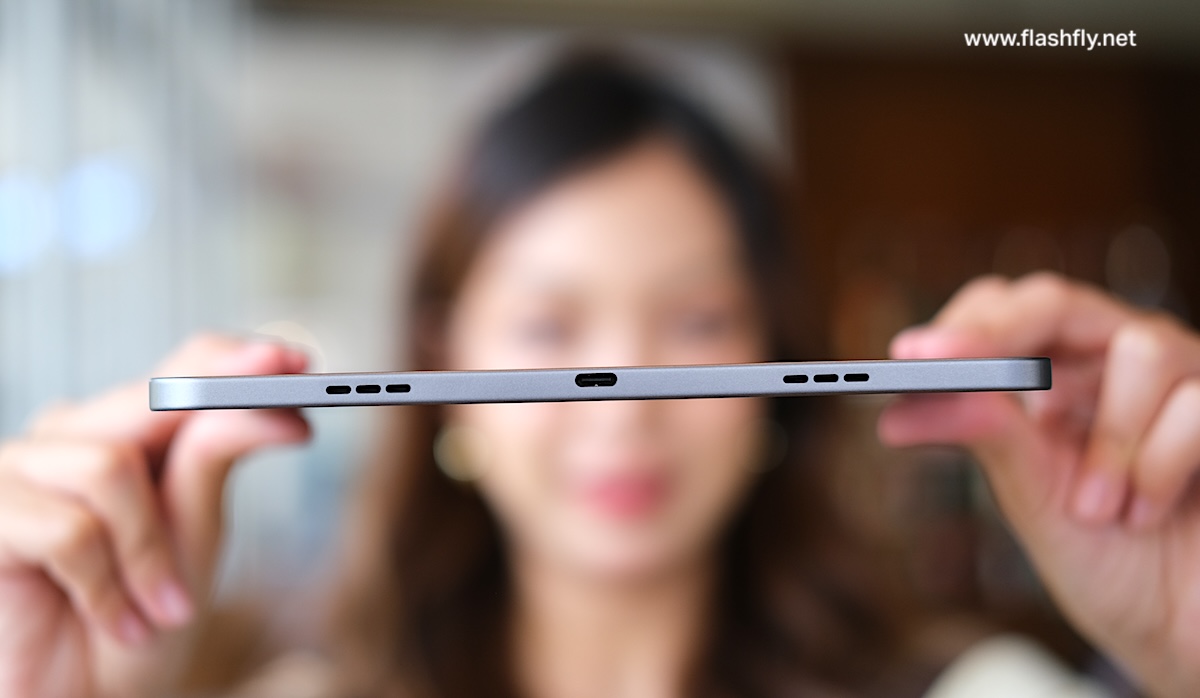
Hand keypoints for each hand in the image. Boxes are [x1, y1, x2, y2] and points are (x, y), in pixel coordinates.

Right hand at [0, 334, 310, 697]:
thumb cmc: (139, 623)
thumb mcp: (194, 534)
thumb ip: (214, 459)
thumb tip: (273, 405)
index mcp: (123, 436)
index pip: (177, 372)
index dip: (234, 360)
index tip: (295, 360)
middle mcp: (67, 438)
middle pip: (147, 396)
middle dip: (221, 397)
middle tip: (290, 407)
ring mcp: (19, 470)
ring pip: (111, 466)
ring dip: (150, 552)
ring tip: (160, 610)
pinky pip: (70, 531)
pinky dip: (107, 585)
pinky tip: (116, 622)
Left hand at [878, 272, 1199, 696]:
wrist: (1175, 628)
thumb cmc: (1106, 556)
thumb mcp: (1031, 495)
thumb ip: (986, 436)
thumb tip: (908, 401)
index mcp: (1063, 371)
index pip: (1005, 311)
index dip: (959, 325)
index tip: (907, 356)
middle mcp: (1120, 358)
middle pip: (1058, 301)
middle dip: (1000, 334)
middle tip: (948, 364)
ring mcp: (1186, 377)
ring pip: (1139, 351)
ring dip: (1107, 441)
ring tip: (1094, 509)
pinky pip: (1195, 406)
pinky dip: (1158, 468)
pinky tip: (1144, 513)